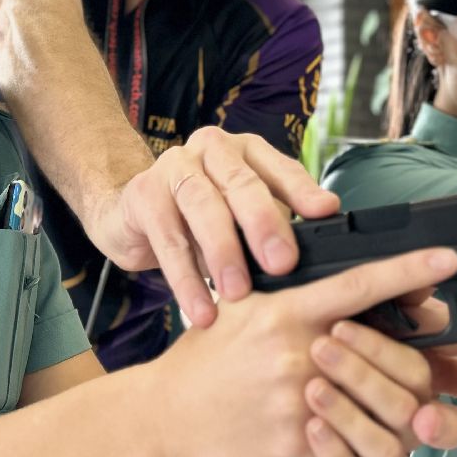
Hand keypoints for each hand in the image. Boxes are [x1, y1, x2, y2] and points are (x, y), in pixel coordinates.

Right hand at [87, 127, 341, 328]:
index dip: (303, 191)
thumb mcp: (241, 218)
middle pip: (241, 182)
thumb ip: (275, 226)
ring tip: (237, 292)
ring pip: (203, 206)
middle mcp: (212, 149)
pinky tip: (200, 308)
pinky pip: (167, 238)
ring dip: (222, 252)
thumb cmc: (198, 218)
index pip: (280, 167)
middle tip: (281, 264)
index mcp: (246, 151)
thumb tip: (318, 259)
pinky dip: (185, 278)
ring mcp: (174, 166)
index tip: (326, 214)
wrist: (130, 214)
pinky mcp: (144, 193)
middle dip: (263, 224)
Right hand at [140, 247, 456, 456]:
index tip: (447, 258)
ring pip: (379, 403)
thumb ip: (288, 293)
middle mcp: (299, 350)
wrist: (164, 416)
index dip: (409, 269)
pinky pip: (353, 445)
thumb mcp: (241, 309)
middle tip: (419, 361)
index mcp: (287, 310)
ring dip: (391, 406)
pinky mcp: (298, 441)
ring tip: (388, 406)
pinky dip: (358, 443)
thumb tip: (335, 279)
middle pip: (389, 351)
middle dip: (411, 359)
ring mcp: (300, 397)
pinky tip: (349, 436)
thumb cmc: (204, 361)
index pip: (360, 282)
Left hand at [299, 294, 456, 456]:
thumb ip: (387, 293)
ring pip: (392, 447)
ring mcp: (388, 453)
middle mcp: (417, 418)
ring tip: (313, 386)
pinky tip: (315, 429)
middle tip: (338, 348)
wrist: (245, 394)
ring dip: (352, 413)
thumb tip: (419, 284)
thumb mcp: (335, 305)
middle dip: (386, 381)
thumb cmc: (302, 340)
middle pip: (437, 416)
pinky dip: (337, 455)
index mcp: (427, 371)